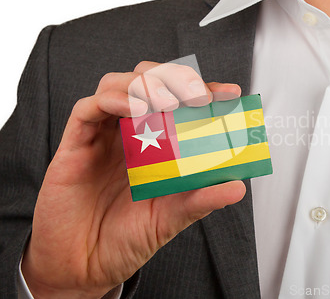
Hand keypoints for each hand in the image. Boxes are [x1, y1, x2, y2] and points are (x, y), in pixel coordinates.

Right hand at [21, 61, 245, 297]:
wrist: (84, 267)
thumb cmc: (125, 238)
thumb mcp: (171, 217)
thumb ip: (201, 199)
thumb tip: (238, 187)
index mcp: (154, 143)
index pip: (179, 101)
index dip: (204, 90)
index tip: (230, 94)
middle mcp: (128, 132)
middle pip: (147, 81)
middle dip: (175, 78)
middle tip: (199, 96)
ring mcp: (102, 136)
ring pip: (117, 84)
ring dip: (145, 84)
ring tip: (169, 102)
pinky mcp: (75, 145)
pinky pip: (87, 109)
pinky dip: (112, 100)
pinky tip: (134, 109)